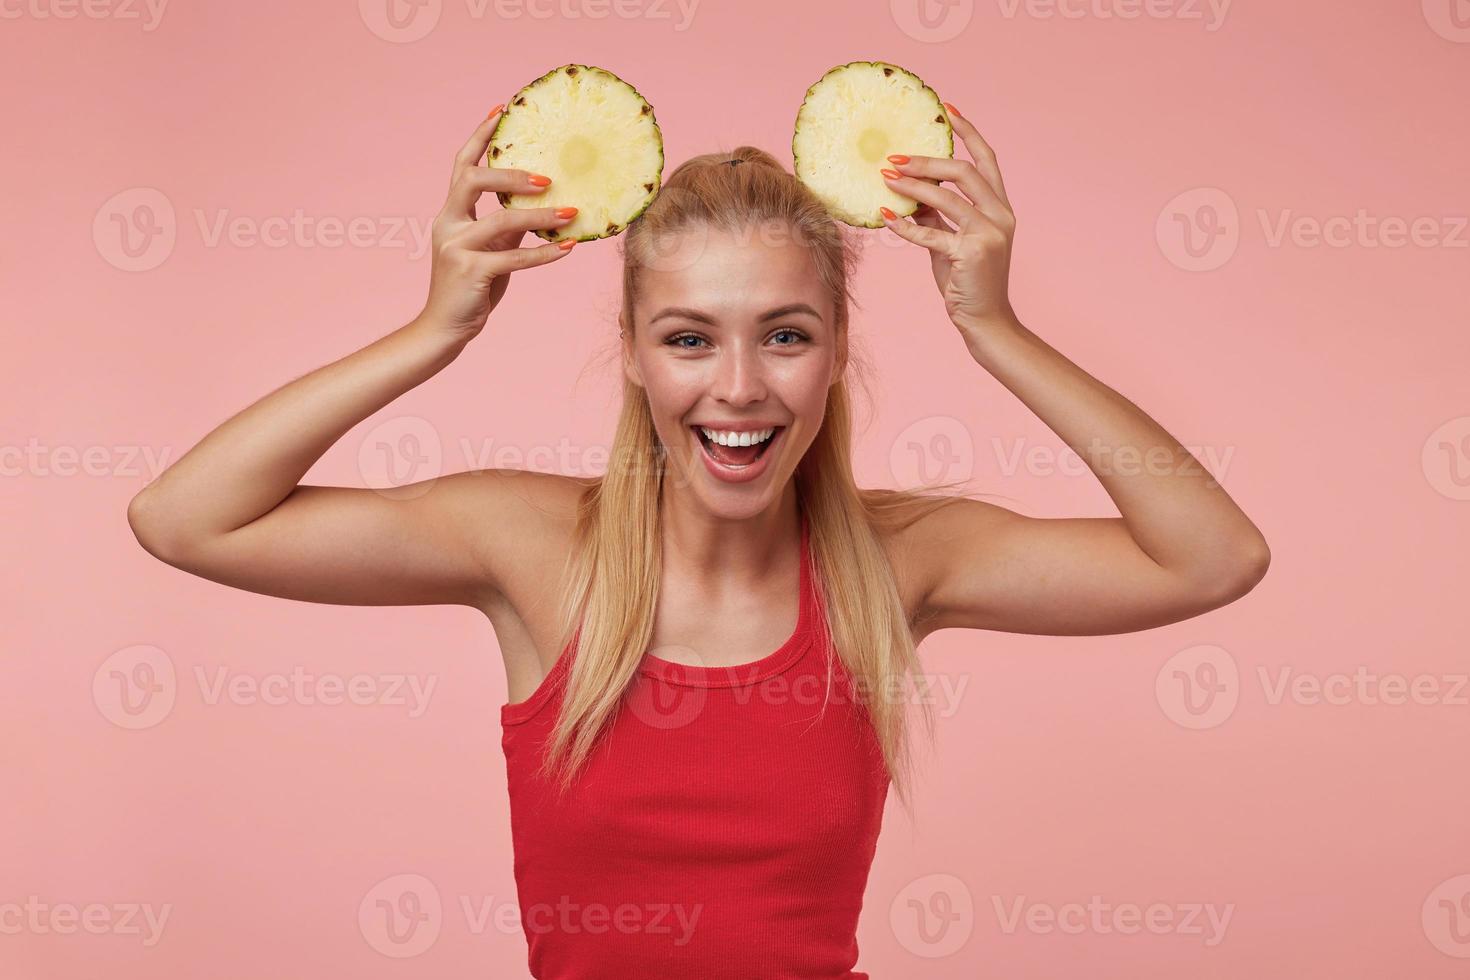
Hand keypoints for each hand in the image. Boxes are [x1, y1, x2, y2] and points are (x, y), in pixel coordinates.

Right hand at [419, 107, 578, 338]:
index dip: (480, 136)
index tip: (501, 109)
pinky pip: (514, 258)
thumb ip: (503, 227)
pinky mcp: (471, 272)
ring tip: (572, 213)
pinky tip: (568, 248)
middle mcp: (448, 224)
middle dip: (510, 173)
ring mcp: (456, 248)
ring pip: (501, 221)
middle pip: (473, 180)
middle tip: (547, 177)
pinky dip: (544, 253)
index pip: (461, 165)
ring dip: (540, 216)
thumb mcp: (487, 250)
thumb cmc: (470, 287)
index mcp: (450, 213)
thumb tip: (539, 206)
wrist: (444, 328)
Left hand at [878, 103, 1016, 332]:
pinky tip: (886, 217)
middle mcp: (1000, 216)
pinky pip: (932, 233)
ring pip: (948, 198)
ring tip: (885, 179)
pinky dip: (906, 226)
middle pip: (964, 172)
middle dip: (928, 161)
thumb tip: (910, 194)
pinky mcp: (971, 254)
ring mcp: (989, 235)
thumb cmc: (967, 281)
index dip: (968, 132)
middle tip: (894, 158)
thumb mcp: (951, 243)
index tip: (946, 111)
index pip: (987, 160)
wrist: (985, 320)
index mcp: (1000, 208)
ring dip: (913, 187)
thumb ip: (937, 217)